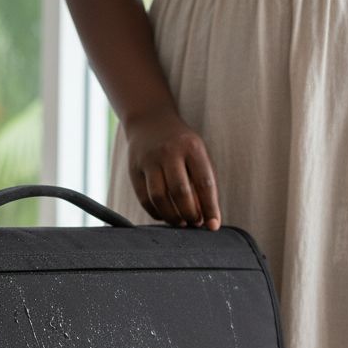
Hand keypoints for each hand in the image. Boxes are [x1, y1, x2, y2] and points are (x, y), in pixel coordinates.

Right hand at [124, 109, 221, 229]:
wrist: (149, 121)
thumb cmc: (181, 144)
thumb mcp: (197, 153)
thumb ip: (203, 181)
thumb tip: (207, 217)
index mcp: (192, 147)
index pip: (204, 182)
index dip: (210, 207)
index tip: (213, 225)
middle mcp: (169, 152)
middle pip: (180, 192)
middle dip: (190, 213)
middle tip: (194, 223)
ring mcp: (149, 161)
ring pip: (160, 198)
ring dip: (172, 216)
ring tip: (180, 222)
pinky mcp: (134, 171)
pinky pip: (145, 199)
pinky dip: (156, 212)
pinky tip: (165, 215)